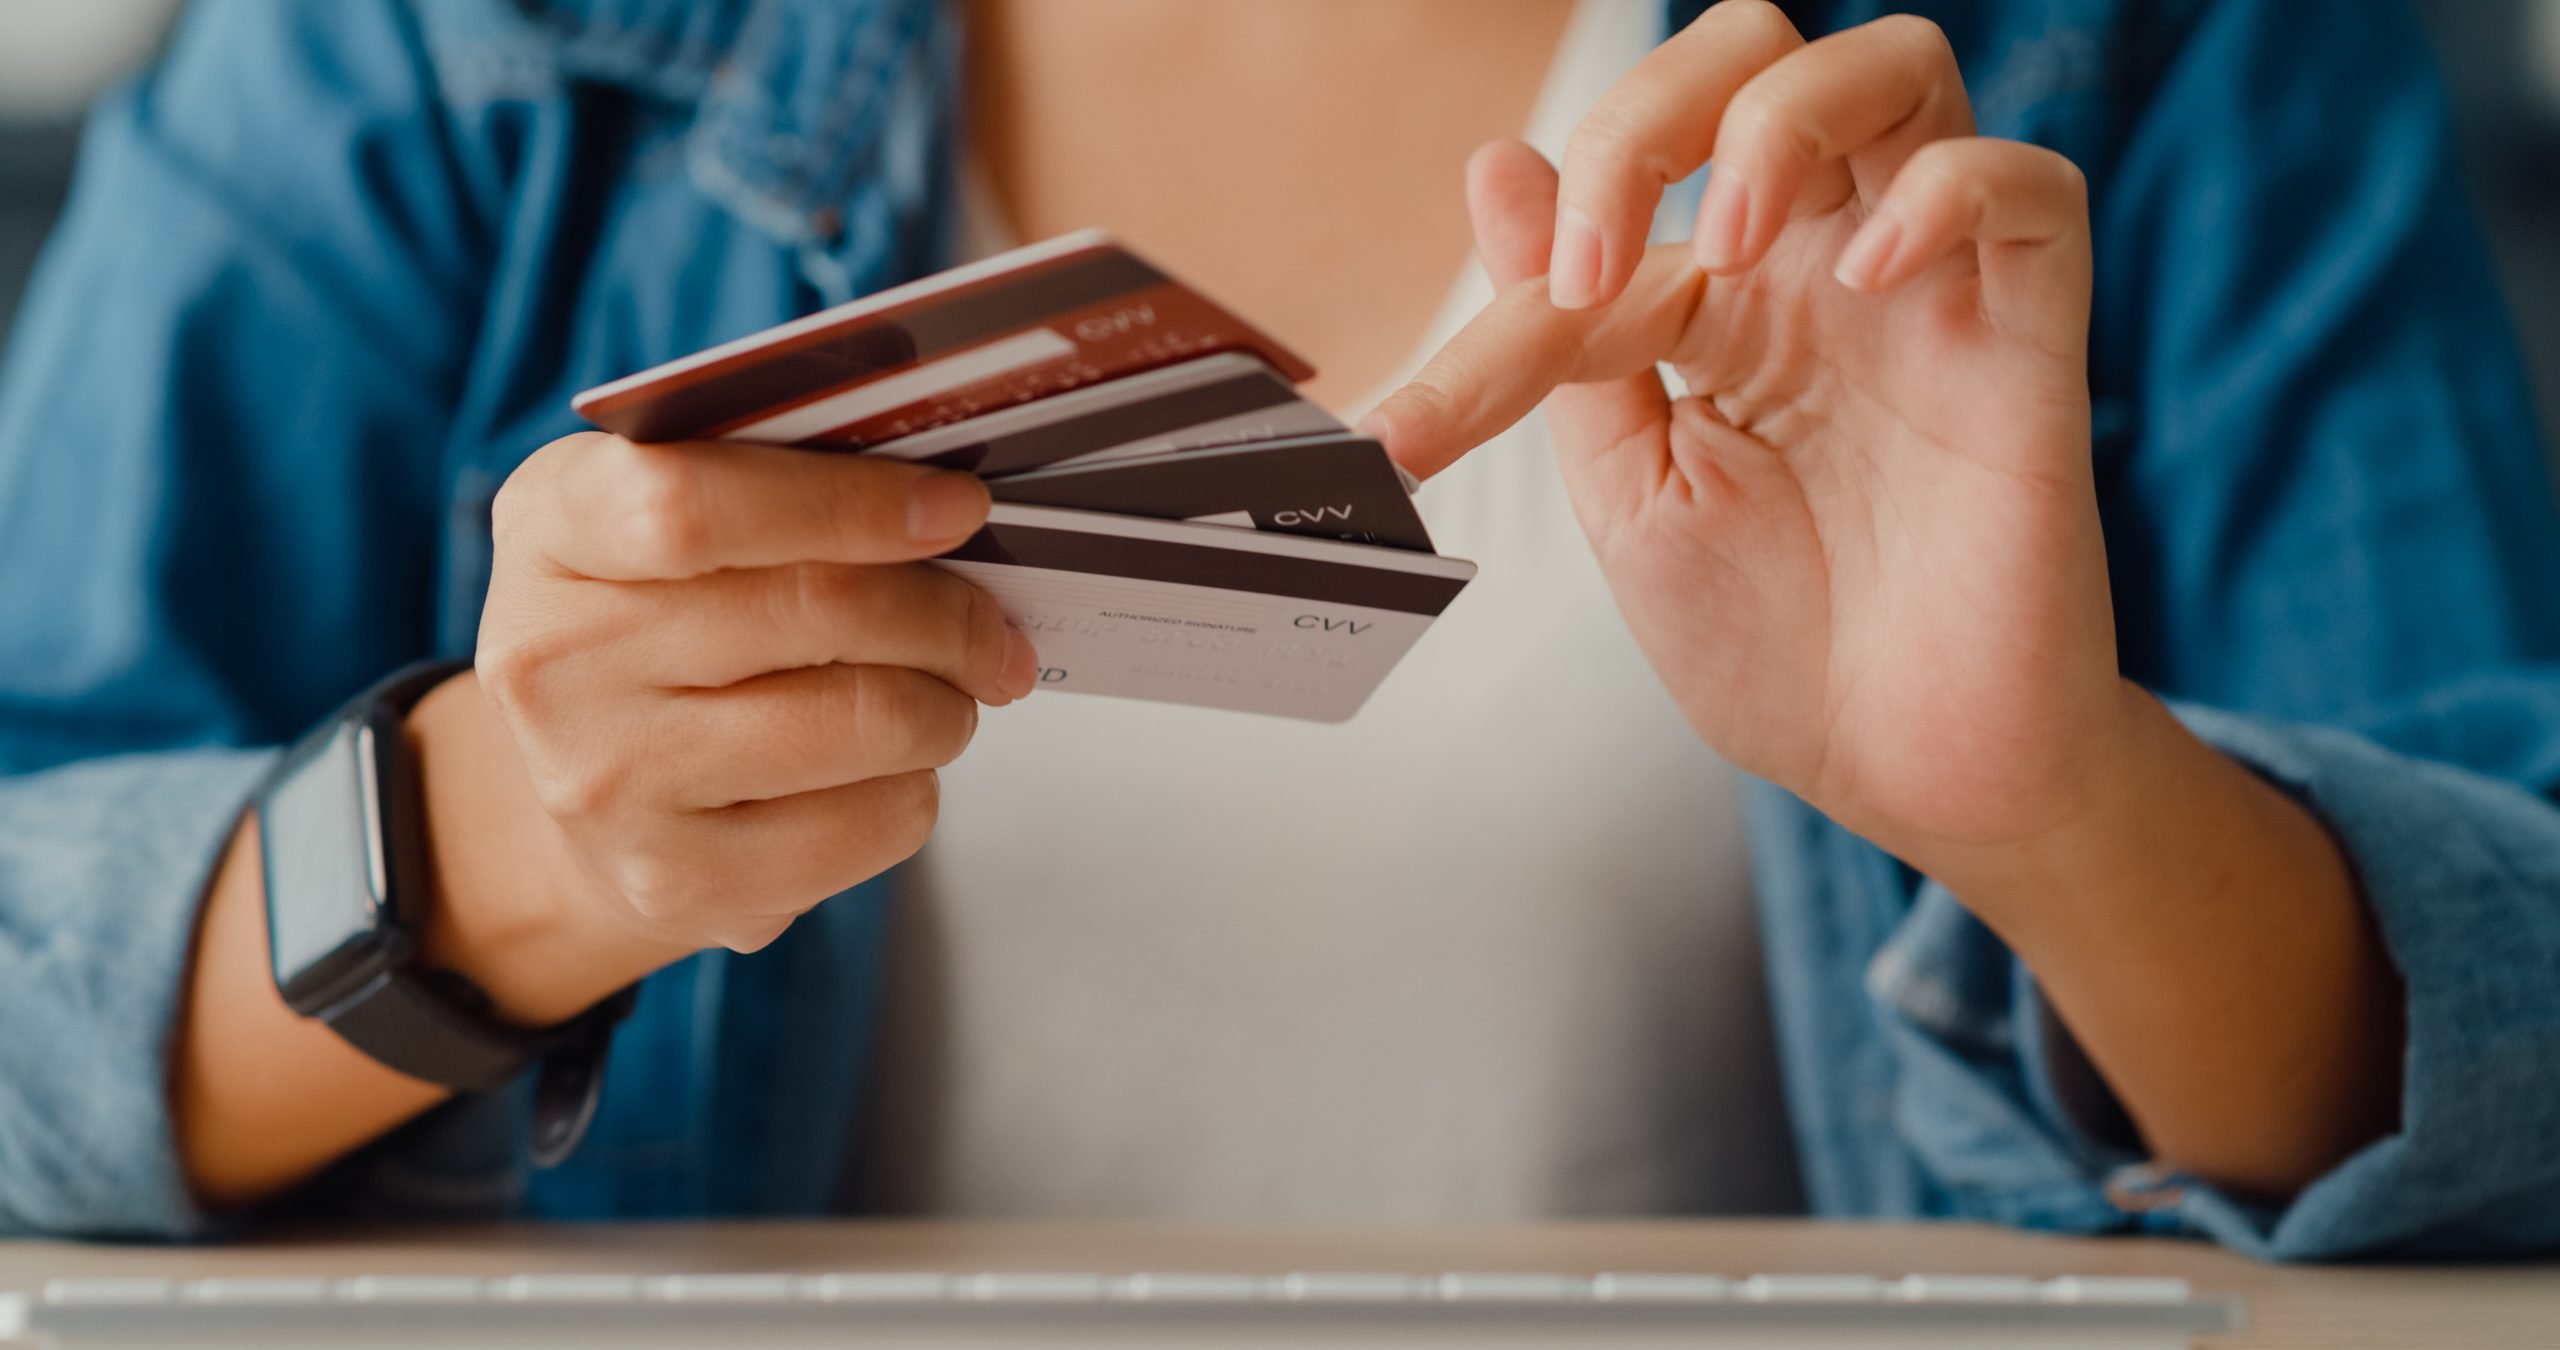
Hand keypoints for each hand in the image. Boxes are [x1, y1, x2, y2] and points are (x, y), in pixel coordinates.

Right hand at [441, 433, 1036, 1011]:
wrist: (584, 792)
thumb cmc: (658, 631)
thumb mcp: (668, 520)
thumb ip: (778, 483)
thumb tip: (949, 506)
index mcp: (554, 525)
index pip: (692, 504)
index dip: (850, 502)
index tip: (958, 508)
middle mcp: (557, 656)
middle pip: (815, 610)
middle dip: (947, 615)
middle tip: (991, 628)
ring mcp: (610, 779)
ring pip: (864, 719)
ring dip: (945, 706)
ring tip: (945, 699)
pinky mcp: (677, 879)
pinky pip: (868, 822)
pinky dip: (916, 790)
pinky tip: (889, 774)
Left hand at [1366, 1, 2115, 862]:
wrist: (1907, 772)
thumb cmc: (1782, 645)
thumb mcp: (1633, 491)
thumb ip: (1567, 337)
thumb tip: (1498, 165)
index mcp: (1719, 306)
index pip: (1598, 225)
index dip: (1498, 310)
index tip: (1406, 439)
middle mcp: (1821, 268)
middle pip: (1755, 55)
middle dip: (1651, 113)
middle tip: (1594, 264)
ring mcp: (1927, 291)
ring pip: (1898, 68)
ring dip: (1785, 122)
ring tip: (1731, 248)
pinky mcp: (2030, 336)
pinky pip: (2029, 188)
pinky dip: (1945, 196)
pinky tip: (1872, 279)